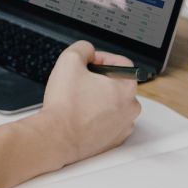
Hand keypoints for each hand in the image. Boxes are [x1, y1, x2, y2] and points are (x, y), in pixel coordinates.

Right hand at [38, 41, 140, 165]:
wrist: (57, 137)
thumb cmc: (65, 104)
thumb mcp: (69, 60)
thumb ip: (83, 48)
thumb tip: (88, 51)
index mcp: (126, 88)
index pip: (122, 63)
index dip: (102, 58)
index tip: (88, 63)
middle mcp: (131, 108)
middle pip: (119, 83)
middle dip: (100, 79)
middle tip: (80, 80)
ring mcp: (124, 126)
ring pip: (114, 103)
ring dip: (99, 97)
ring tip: (79, 99)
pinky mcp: (114, 140)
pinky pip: (110, 121)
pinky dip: (98, 115)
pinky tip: (81, 114)